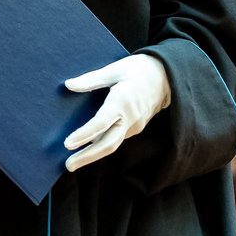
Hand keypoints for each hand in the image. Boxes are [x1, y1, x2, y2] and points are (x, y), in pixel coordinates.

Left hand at [63, 53, 170, 170]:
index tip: (68, 144)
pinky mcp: (135, 127)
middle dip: (87, 156)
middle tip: (68, 165)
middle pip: (108, 144)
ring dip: (93, 154)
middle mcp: (129, 118)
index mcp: (122, 101)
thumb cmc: (138, 69)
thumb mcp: (114, 69)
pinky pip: (116, 139)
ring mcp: (134, 125)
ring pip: (112, 144)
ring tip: (73, 162)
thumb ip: (91, 79)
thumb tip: (68, 84)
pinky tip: (88, 149)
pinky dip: (102, 146)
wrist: (167, 77)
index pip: (101, 123)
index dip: (84, 135)